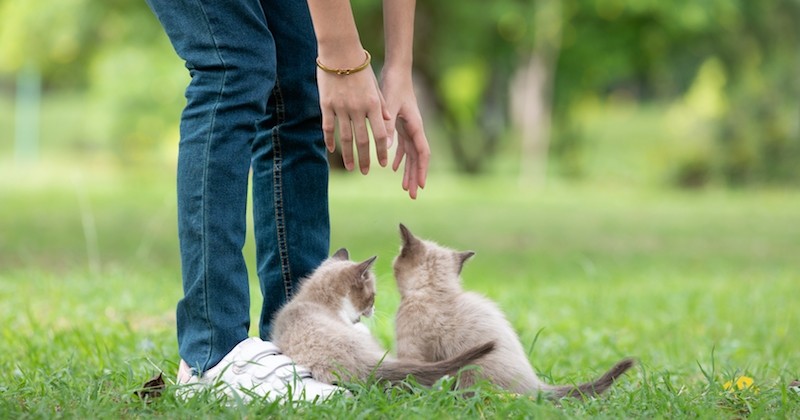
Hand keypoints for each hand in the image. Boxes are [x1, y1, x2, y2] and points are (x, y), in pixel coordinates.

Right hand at [318, 65, 390, 173]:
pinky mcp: (326, 105)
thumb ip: (381, 106)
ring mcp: (341, 108)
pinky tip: (332, 151)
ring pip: (345, 138)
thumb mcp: (375, 86)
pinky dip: (330, 141)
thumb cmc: (360, 68)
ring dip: (349, 154)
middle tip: (364, 172)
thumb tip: (388, 123)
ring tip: (351, 167)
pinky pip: (328, 127)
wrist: (340, 52)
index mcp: (373, 105)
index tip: (382, 164)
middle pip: (363, 140)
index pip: (380, 134)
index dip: (381, 151)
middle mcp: (358, 109)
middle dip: (365, 159)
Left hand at [381, 70, 429, 198]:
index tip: (420, 185)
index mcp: (416, 126)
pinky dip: (399, 158)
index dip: (422, 170)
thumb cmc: (394, 86)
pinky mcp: (402, 125)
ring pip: (411, 155)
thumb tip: (387, 150)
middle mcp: (415, 130)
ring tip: (405, 188)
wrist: (396, 71)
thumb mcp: (391, 106)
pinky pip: (403, 146)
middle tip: (412, 196)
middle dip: (415, 177)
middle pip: (418, 159)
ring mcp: (409, 128)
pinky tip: (394, 168)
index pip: (422, 153)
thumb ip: (389, 127)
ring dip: (408, 171)